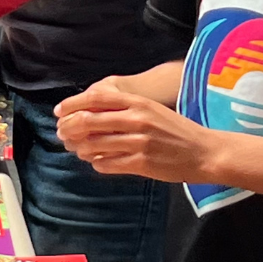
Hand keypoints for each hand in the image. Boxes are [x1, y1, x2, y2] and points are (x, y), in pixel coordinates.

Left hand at [54, 83, 213, 182]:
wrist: (204, 152)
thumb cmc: (175, 129)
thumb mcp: (150, 109)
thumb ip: (122, 108)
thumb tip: (88, 110)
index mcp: (137, 102)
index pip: (95, 98)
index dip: (72, 104)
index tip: (59, 111)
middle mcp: (136, 119)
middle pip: (89, 121)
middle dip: (69, 128)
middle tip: (61, 133)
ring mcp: (139, 142)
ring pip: (95, 144)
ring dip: (80, 148)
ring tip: (76, 149)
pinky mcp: (142, 163)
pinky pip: (108, 163)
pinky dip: (96, 162)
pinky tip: (95, 161)